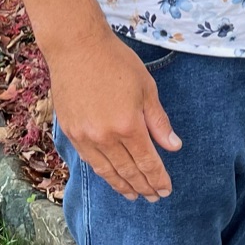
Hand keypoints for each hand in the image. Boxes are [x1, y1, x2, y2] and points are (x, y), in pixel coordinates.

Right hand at [43, 28, 181, 201]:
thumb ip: (159, 121)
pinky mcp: (71, 132)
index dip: (158, 178)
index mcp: (129, 126)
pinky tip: (110, 177)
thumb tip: (173, 147)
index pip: (148, 162)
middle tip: (153, 197)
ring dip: (122, 185)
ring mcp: (85, 137)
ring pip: (107, 171)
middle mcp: (106, 137)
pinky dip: (102, 172)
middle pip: (128, 171)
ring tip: (133, 196)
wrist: (76, 47)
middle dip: (143, 186)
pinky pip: (89, 160)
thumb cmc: (116, 62)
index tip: (166, 190)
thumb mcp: (146, 88)